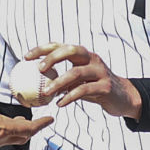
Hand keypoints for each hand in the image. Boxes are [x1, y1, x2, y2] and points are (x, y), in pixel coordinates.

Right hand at [0, 52, 52, 149]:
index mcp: (3, 127)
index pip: (29, 128)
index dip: (42, 123)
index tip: (51, 118)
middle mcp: (0, 138)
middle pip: (23, 136)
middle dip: (32, 128)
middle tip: (39, 121)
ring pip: (12, 139)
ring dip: (20, 131)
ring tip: (21, 120)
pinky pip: (1, 140)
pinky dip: (8, 132)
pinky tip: (0, 125)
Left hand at [27, 42, 141, 118]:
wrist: (123, 97)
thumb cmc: (95, 87)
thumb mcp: (79, 80)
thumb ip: (62, 79)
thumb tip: (36, 84)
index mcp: (83, 55)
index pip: (60, 45)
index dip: (42, 49)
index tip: (26, 57)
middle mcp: (92, 59)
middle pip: (70, 50)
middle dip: (52, 58)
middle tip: (38, 70)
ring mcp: (100, 72)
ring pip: (76, 72)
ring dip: (58, 82)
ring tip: (45, 92)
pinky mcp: (105, 87)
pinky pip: (84, 90)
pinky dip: (69, 97)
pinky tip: (59, 104)